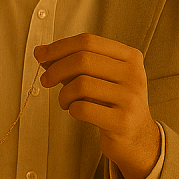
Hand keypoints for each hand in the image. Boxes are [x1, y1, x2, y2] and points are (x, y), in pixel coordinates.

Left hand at [34, 33, 159, 178]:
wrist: (137, 137)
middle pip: (83, 59)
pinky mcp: (122, 121)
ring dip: (63, 93)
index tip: (41, 55)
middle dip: (56, 69)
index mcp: (129, 57)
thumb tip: (41, 52)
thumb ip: (72, 63)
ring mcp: (130, 98)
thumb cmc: (112, 103)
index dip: (59, 47)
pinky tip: (75, 111)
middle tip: (46, 80)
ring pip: (81, 84)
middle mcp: (133, 74)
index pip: (88, 41)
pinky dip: (72, 109)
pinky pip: (83, 108)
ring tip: (64, 101)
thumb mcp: (98, 78)